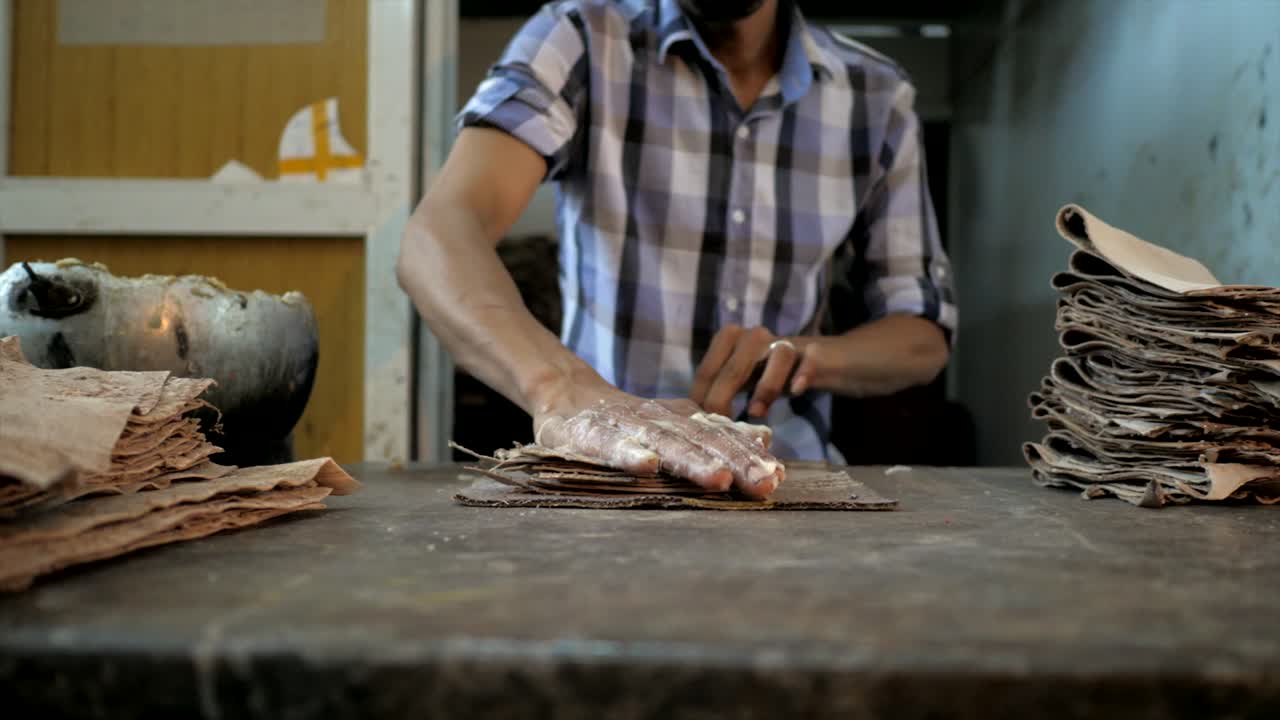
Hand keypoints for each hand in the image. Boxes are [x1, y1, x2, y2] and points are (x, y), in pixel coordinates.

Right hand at [529, 371, 781, 498]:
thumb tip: (764, 438)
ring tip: (718, 478)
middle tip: (763, 483)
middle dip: (734, 462)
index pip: (720, 437)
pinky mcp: (589, 435)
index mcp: (679, 419)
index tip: (778, 474)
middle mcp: (657, 420)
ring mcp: (624, 426)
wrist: (565, 395)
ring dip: (692, 461)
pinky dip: (629, 455)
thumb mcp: (673, 422)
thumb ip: (715, 431)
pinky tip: (646, 466)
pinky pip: (611, 446)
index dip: (748, 455)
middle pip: (701, 441)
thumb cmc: (623, 419)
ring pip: (663, 443)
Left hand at [690, 326, 819, 418]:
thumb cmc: (769, 372)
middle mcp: (755, 336)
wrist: (817, 358)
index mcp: (730, 339)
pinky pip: (809, 361)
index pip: (708, 371)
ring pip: (775, 358)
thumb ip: (722, 391)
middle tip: (721, 427)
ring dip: (765, 387)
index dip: (701, 399)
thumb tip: (699, 422)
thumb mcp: (741, 378)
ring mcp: (787, 343)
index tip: (699, 426)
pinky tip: (797, 390)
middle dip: (722, 399)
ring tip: (756, 412)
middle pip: (735, 368)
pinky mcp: (815, 352)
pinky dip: (803, 374)